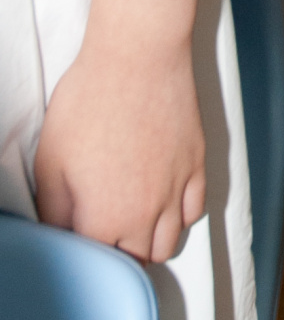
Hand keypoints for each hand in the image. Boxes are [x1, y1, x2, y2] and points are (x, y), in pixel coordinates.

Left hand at [35, 39, 205, 264]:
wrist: (138, 56)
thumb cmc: (89, 102)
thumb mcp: (50, 160)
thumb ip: (53, 210)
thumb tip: (60, 234)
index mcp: (104, 220)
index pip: (96, 263)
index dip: (85, 251)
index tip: (79, 234)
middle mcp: (145, 215)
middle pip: (135, 260)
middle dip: (118, 253)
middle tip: (102, 228)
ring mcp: (176, 190)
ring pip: (168, 244)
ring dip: (150, 242)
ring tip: (132, 222)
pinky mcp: (196, 164)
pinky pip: (195, 211)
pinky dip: (180, 216)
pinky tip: (164, 201)